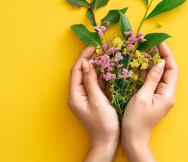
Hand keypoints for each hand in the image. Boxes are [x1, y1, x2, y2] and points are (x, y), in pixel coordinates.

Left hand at [67, 46, 119, 161]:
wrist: (107, 141)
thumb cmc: (103, 124)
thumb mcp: (98, 101)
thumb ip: (91, 82)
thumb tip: (87, 64)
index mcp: (75, 95)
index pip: (77, 70)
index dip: (85, 56)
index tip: (95, 46)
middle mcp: (78, 94)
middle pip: (83, 71)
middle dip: (92, 58)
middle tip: (104, 47)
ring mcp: (86, 96)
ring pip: (90, 75)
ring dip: (99, 65)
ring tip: (108, 54)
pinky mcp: (94, 98)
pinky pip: (96, 82)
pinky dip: (103, 74)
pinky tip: (111, 67)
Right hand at [121, 42, 178, 161]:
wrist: (133, 139)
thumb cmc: (136, 120)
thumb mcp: (142, 97)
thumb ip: (152, 78)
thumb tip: (160, 62)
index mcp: (168, 93)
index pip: (172, 68)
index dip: (166, 54)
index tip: (159, 42)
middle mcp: (167, 93)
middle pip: (167, 69)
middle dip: (159, 55)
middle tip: (149, 44)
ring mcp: (160, 95)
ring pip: (159, 74)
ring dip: (151, 62)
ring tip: (143, 49)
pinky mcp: (153, 97)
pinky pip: (152, 80)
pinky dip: (146, 71)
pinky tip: (139, 63)